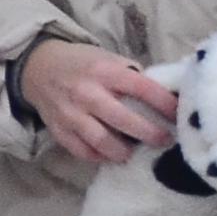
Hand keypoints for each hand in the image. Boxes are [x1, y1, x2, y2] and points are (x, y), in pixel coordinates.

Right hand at [16, 39, 177, 166]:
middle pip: (124, 120)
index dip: (165, 104)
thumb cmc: (82, 63)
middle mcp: (87, 92)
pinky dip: (98, 157)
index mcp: (105, 71)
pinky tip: (109, 155)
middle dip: (150, 134)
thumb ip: (132, 76)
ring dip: (123, 151)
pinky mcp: (58, 129)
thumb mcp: (108, 58)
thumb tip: (162, 96)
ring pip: (101, 140)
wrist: (37, 68)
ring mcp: (71, 113)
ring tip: (134, 152)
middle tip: (164, 140)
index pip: (143, 89)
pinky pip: (82, 150)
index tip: (179, 116)